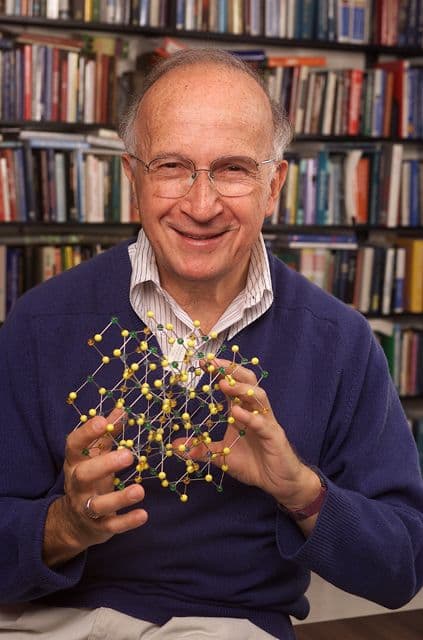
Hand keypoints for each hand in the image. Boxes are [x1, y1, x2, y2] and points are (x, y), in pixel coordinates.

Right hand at [43, 408, 147, 566]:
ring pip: (98, 505)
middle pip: (84, 475)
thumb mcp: (95, 454)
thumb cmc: (91, 477)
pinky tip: (143, 515)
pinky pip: (112, 526)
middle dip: (105, 465)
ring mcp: (86, 507)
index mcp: (76, 462)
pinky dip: (127, 521)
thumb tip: (121, 409)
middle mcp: (77, 484)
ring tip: (140, 490)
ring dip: (119, 498)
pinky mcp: (99, 526)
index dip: (86, 433)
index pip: (74, 446)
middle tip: (128, 456)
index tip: (101, 421)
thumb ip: (106, 433)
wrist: (76, 521)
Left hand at [182, 359, 320, 509]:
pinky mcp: (274, 436)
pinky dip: (250, 416)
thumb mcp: (222, 456)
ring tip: (223, 384)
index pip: (232, 385)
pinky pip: (263, 423)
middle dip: (232, 370)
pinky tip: (237, 412)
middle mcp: (255, 411)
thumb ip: (202, 449)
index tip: (204, 362)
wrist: (279, 482)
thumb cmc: (253, 464)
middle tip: (214, 363)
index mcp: (243, 411)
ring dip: (241, 388)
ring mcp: (266, 422)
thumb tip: (176, 447)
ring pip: (258, 396)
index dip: (220, 372)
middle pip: (248, 381)